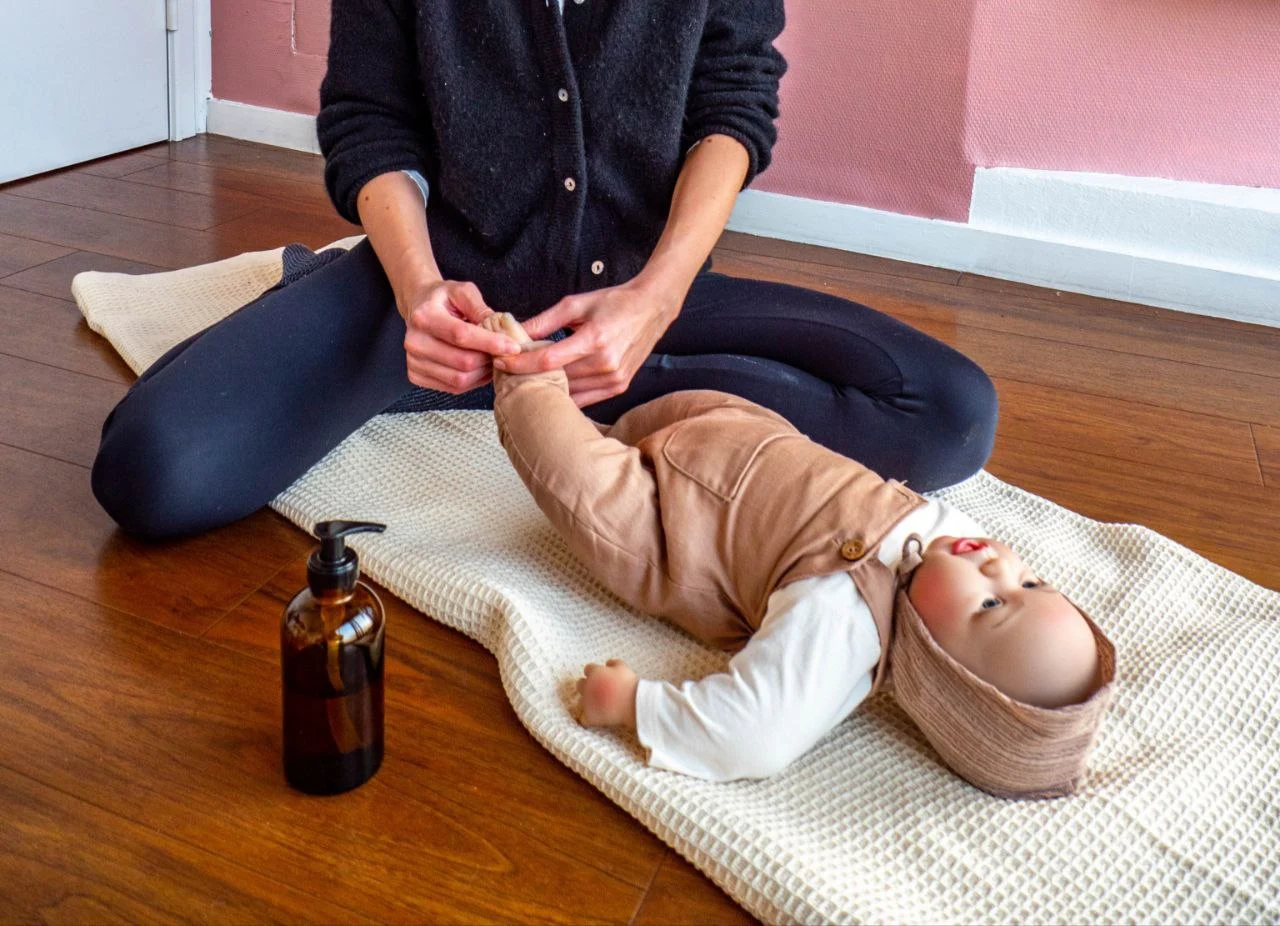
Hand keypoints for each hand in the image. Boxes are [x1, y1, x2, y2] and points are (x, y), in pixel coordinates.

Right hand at [397, 279, 524, 393]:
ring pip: (459, 380)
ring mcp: (413, 362)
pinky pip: (453, 388)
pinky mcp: (416, 376)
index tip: (513, 346)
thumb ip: (480, 308)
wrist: (418, 307)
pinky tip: (478, 368)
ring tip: (491, 358)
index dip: (490, 343)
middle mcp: (415, 342)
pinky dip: (472, 381)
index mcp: (425, 316)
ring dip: (483, 373)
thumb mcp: (462, 291)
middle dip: (489, 359)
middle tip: (503, 352)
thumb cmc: (443, 299)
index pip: (461, 335)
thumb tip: (500, 328)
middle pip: (463, 362)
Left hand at [494, 278, 683, 407]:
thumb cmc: (615, 303)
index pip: (548, 360)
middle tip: (506, 374)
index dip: (520, 364)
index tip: (501, 363)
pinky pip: (584, 400)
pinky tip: (551, 389)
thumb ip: (545, 320)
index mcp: (594, 339)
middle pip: (556, 379)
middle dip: (528, 377)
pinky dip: (566, 396)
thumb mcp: (577, 303)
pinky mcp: (618, 387)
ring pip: (569, 394)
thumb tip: (516, 332)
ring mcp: (614, 379)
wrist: (651, 309)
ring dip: (545, 389)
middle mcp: (605, 363)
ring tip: (525, 382)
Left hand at [576, 659, 638, 727]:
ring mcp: (587, 702)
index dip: (595, 673)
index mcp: (595, 673)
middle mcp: (587, 686)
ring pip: (580, 701)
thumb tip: (607, 663)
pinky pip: (583, 719)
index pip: (588, 669)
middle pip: (580, 684)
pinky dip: (588, 719)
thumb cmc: (629, 684)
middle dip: (588, 686)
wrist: (634, 704)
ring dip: (588, 702)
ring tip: (600, 705)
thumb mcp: (623, 668)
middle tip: (599, 691)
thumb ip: (613, 663)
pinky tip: (596, 718)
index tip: (602, 678)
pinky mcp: (590, 716)